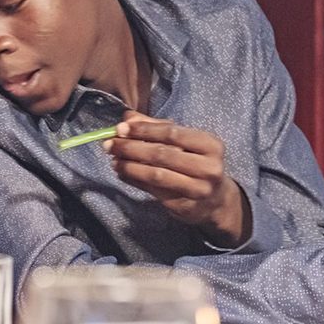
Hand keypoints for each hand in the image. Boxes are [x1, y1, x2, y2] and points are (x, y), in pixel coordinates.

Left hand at [105, 111, 249, 246]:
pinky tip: (122, 173)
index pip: (171, 132)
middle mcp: (208, 167)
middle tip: (110, 144)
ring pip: (156, 174)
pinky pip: (152, 190)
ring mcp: (198, 189)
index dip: (143, 129)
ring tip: (114, 160)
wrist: (213, 200)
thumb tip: (127, 117)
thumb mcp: (183, 142)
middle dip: (131, 148)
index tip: (121, 128)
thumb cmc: (195, 163)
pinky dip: (133, 179)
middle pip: (162, 154)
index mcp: (210, 145)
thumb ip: (155, 127)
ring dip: (129, 166)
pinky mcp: (184, 205)